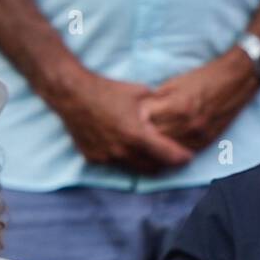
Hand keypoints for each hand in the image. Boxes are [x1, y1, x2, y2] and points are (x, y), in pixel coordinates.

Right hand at [52, 69, 193, 173]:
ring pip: (135, 170)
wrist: (72, 94)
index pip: (168, 156)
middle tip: (172, 157)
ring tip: (152, 155)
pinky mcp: (95, 158)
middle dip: (165, 165)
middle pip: (154, 169)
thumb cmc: (106, 90)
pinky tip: (126, 148)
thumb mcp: (139, 93)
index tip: (188, 157)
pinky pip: (116, 165)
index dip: (181, 158)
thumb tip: (173, 109)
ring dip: (145, 164)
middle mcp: (123, 152)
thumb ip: (157, 106)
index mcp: (137, 135)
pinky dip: (125, 159)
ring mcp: (108, 158)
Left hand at [143, 50, 259, 152]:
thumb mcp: (175, 83)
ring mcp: (199, 135)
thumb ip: (157, 100)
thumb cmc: (203, 78)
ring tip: (149, 144)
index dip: (138, 124)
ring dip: (159, 148)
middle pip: (158, 140)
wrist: (234, 81)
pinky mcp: (207, 141)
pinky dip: (174, 152)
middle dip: (146, 137)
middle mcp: (188, 124)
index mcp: (178, 106)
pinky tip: (167, 149)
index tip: (132, 122)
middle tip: (137, 135)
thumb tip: (140, 112)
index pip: (149, 124)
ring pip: (170, 151)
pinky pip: (185, 153)